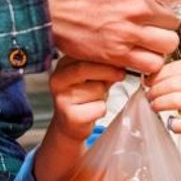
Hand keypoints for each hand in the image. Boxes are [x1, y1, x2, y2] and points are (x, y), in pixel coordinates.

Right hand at [33, 58, 124, 180]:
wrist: (72, 124)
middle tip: (121, 75)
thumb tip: (122, 57)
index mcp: (62, 67)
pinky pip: (98, 107)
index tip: (121, 59)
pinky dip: (102, 109)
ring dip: (104, 95)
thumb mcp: (93, 77)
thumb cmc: (84, 97)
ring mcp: (61, 99)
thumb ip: (103, 66)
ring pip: (96, 89)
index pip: (83, 55)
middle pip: (85, 68)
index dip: (105, 57)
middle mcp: (57, 81)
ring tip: (96, 98)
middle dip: (108, 71)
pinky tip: (92, 111)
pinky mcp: (70, 116)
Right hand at [41, 0, 180, 74]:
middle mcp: (135, 7)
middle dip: (170, 19)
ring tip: (153, 38)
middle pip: (175, 19)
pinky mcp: (114, 54)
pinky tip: (141, 53)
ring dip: (163, 42)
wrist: (39, 5)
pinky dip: (149, 61)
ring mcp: (126, 33)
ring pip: (167, 44)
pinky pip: (148, 64)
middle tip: (160, 19)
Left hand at [146, 58, 180, 136]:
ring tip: (156, 107)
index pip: (174, 67)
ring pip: (175, 100)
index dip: (157, 75)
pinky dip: (174, 125)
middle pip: (172, 83)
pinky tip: (171, 124)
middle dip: (155, 90)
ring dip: (159, 104)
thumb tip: (162, 76)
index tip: (149, 81)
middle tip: (150, 95)